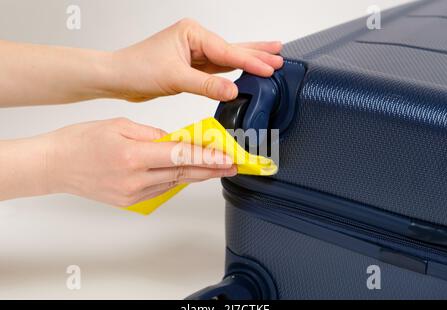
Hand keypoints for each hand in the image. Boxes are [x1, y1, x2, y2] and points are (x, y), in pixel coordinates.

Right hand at [38, 118, 236, 206]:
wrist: (55, 165)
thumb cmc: (81, 141)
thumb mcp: (119, 126)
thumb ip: (152, 134)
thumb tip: (175, 140)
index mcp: (133, 156)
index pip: (180, 155)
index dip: (207, 157)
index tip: (227, 157)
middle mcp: (135, 179)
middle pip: (183, 173)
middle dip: (211, 169)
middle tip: (232, 165)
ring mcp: (133, 194)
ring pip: (174, 182)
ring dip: (197, 175)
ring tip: (216, 168)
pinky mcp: (130, 201)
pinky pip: (161, 189)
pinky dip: (176, 179)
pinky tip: (189, 174)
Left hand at [110, 18, 282, 101]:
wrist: (119, 78)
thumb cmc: (137, 68)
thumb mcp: (175, 77)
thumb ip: (206, 85)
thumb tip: (233, 90)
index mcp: (192, 34)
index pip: (227, 50)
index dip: (249, 61)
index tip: (269, 69)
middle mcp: (195, 41)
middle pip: (232, 48)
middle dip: (256, 53)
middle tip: (280, 56)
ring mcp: (194, 54)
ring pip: (228, 58)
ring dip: (249, 60)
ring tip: (271, 57)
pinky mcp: (192, 68)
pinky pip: (218, 70)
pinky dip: (233, 72)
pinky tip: (247, 71)